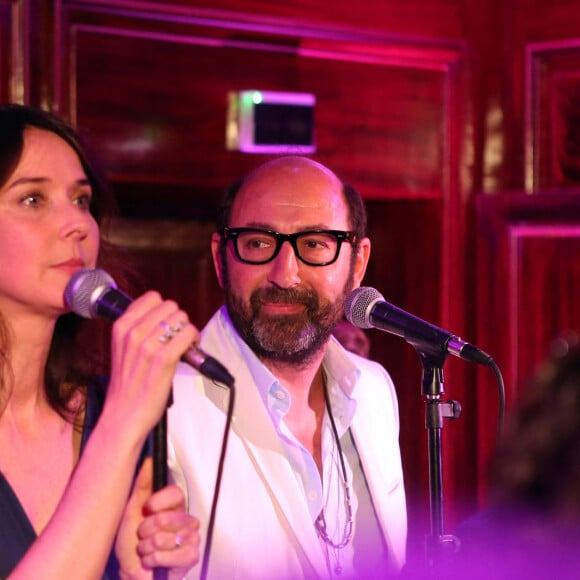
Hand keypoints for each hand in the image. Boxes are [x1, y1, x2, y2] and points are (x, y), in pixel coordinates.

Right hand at [102, 291, 197, 441]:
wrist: (123, 416)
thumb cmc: (126, 386)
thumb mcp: (121, 349)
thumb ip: (137, 329)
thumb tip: (162, 315)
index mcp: (121, 327)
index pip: (152, 297)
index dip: (164, 309)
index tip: (167, 322)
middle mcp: (133, 333)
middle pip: (170, 306)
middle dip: (178, 319)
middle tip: (178, 335)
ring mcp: (148, 346)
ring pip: (181, 318)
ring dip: (188, 330)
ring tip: (185, 344)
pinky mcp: (164, 360)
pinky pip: (188, 334)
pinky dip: (194, 339)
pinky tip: (191, 350)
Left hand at [116, 458, 200, 579]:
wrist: (131, 573)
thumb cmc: (131, 545)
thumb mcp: (131, 511)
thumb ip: (142, 485)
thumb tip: (150, 460)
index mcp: (173, 506)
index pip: (176, 493)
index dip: (159, 501)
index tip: (147, 508)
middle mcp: (184, 520)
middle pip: (167, 517)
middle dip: (146, 531)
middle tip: (143, 536)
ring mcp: (190, 537)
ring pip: (165, 537)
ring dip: (147, 548)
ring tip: (146, 550)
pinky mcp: (191, 556)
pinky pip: (172, 554)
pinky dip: (156, 560)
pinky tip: (153, 561)